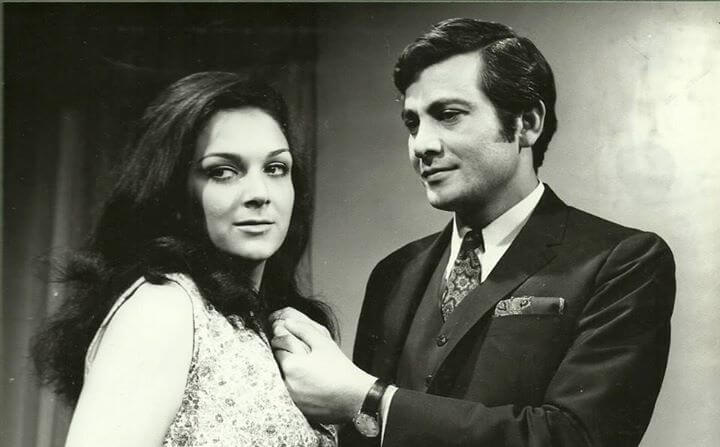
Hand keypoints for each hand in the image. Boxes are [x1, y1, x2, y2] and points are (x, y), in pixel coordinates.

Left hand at [270, 307, 376, 423]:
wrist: (354, 396)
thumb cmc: (340, 369)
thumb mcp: (324, 343)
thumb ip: (303, 329)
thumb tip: (287, 322)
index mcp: (291, 364)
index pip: (277, 344)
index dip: (284, 338)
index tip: (290, 336)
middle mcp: (286, 382)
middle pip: (276, 361)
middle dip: (286, 354)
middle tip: (301, 354)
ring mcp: (290, 397)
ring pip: (280, 376)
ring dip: (288, 370)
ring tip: (306, 369)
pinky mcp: (296, 407)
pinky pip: (288, 391)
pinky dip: (294, 385)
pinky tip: (308, 382)